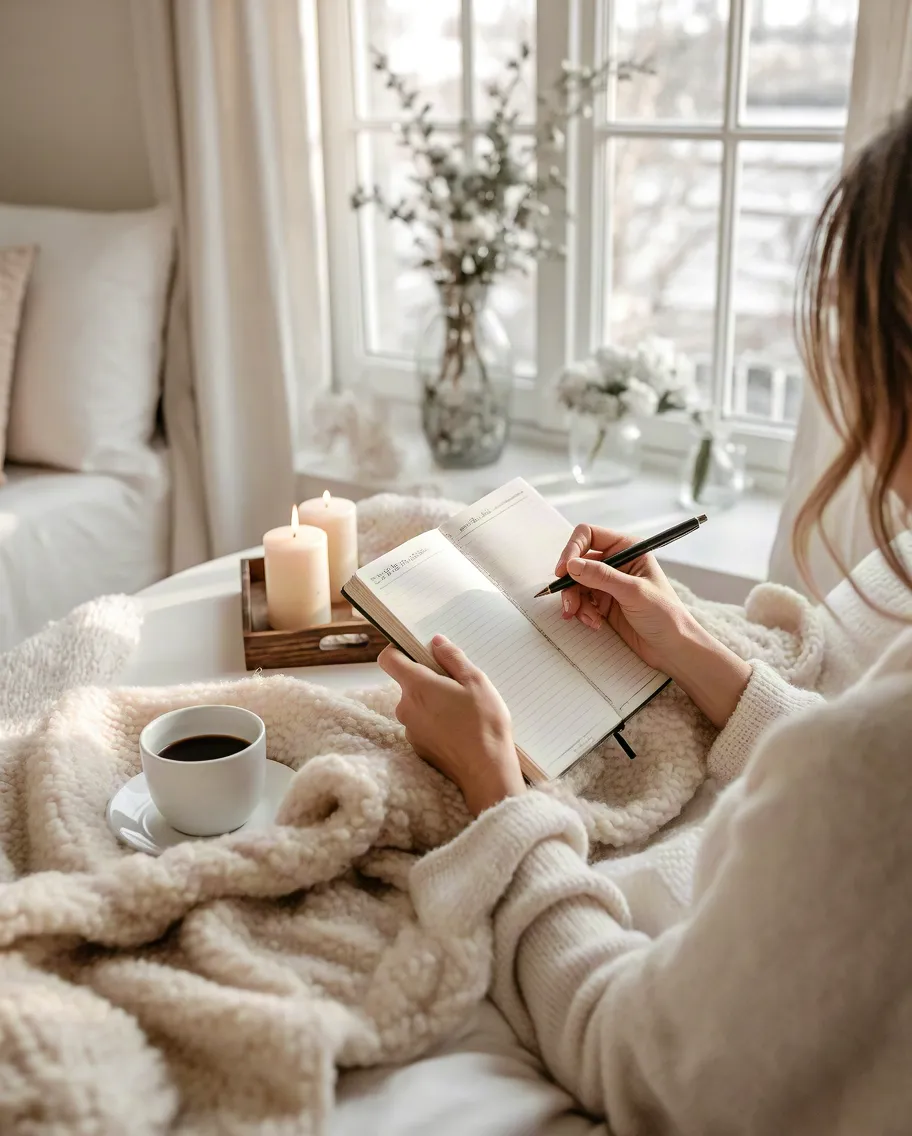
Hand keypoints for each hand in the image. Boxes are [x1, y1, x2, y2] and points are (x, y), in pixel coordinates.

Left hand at [377, 635, 525, 816]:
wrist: (486, 771)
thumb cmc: (484, 723)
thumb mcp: (476, 682)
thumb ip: (452, 658)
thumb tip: (436, 642)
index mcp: (417, 686)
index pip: (388, 659)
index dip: (398, 650)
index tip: (416, 651)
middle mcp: (406, 707)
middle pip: (407, 682)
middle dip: (428, 679)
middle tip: (457, 685)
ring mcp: (410, 729)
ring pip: (416, 704)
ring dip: (433, 702)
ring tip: (462, 709)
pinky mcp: (417, 746)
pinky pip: (421, 724)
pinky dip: (435, 721)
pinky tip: (458, 727)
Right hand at [554, 524, 751, 729]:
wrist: (673, 647)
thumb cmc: (665, 615)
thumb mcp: (633, 592)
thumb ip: (601, 576)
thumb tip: (572, 565)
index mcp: (627, 548)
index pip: (589, 536)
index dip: (572, 550)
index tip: (563, 571)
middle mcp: (616, 562)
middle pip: (577, 562)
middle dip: (570, 584)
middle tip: (569, 605)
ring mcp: (608, 583)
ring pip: (575, 584)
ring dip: (575, 602)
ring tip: (586, 618)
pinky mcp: (604, 603)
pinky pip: (581, 601)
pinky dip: (582, 612)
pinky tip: (595, 623)